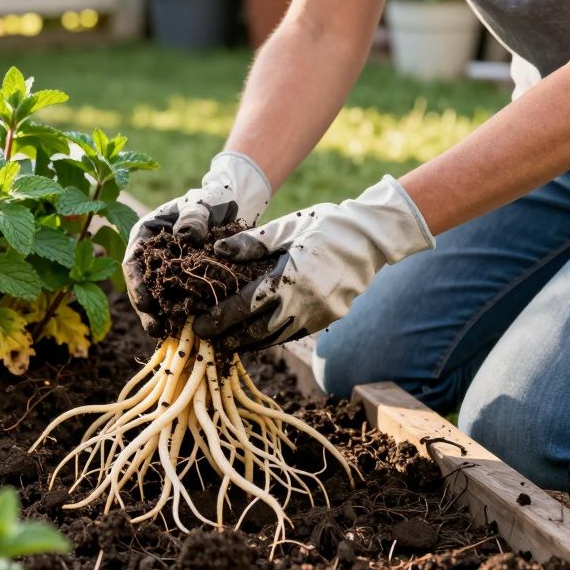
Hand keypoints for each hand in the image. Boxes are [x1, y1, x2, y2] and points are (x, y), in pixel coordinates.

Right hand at [124, 152, 272, 335]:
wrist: (234, 205)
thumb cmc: (213, 200)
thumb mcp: (203, 204)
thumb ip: (194, 216)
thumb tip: (185, 235)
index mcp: (146, 233)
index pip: (133, 261)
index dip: (135, 284)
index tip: (145, 302)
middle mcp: (153, 255)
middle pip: (142, 285)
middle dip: (146, 309)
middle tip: (155, 328)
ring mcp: (168, 269)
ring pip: (159, 297)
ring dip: (161, 316)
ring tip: (167, 335)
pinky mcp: (185, 281)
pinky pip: (179, 299)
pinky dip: (180, 314)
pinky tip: (186, 329)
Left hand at [191, 175, 434, 350]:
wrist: (370, 238)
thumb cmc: (325, 226)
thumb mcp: (286, 227)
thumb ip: (252, 242)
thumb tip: (218, 251)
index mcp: (288, 279)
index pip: (244, 306)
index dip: (218, 319)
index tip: (198, 325)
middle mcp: (302, 303)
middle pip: (257, 331)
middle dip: (229, 338)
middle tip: (207, 339)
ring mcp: (317, 315)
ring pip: (275, 338)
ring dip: (249, 342)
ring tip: (228, 341)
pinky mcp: (327, 319)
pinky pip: (293, 334)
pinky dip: (272, 337)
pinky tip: (257, 334)